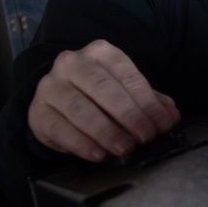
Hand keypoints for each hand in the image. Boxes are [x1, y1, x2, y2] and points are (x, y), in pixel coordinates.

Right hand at [28, 40, 180, 162]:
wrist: (56, 99)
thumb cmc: (97, 94)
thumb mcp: (125, 92)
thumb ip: (150, 101)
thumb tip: (170, 115)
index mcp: (100, 53)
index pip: (128, 77)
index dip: (148, 103)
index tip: (162, 124)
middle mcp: (72, 63)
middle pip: (104, 89)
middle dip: (129, 115)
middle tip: (146, 136)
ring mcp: (51, 86)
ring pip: (80, 109)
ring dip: (106, 131)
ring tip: (124, 147)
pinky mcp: (37, 111)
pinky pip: (60, 128)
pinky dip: (81, 143)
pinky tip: (98, 153)